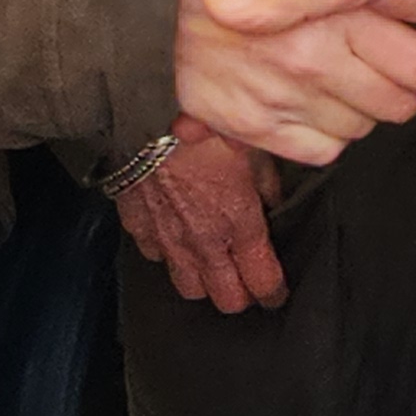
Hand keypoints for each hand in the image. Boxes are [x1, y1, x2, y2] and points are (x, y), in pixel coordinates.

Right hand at [117, 126, 288, 311]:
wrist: (144, 116)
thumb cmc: (204, 126)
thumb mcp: (253, 147)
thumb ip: (267, 183)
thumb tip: (274, 200)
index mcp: (240, 224)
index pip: (263, 282)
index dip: (274, 293)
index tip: (276, 292)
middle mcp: (205, 242)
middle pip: (227, 300)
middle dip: (241, 295)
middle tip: (246, 281)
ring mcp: (168, 239)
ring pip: (188, 288)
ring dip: (203, 280)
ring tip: (210, 264)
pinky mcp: (138, 227)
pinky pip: (154, 254)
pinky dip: (166, 250)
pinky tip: (174, 233)